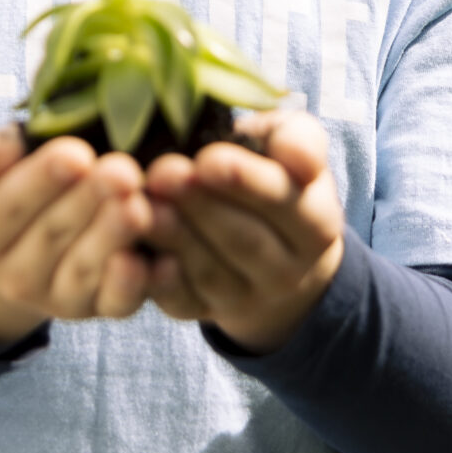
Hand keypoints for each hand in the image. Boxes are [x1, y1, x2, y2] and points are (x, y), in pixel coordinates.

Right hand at [0, 125, 154, 355]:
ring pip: (86, 268)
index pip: (10, 205)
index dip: (42, 179)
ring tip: (141, 207)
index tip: (76, 153)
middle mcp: (13, 276)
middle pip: (53, 234)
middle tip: (123, 171)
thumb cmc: (5, 198)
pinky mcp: (94, 311)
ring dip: (115, 238)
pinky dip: (140, 284)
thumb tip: (16, 135)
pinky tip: (166, 259)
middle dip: (90, 201)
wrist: (8, 264)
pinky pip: (117, 303)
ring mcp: (55, 299)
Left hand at [142, 112, 344, 352]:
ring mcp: (245, 298)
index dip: (247, 182)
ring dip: (173, 239)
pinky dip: (158, 282)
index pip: (286, 204)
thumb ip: (300, 142)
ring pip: (210, 272)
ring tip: (142, 204)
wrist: (274, 249)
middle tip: (161, 173)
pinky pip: (182, 302)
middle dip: (200, 207)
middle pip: (244, 241)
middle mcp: (288, 271)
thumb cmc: (276, 175)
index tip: (208, 159)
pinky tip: (135, 254)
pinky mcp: (204, 311)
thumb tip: (292, 151)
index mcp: (316, 225)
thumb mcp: (297, 148)